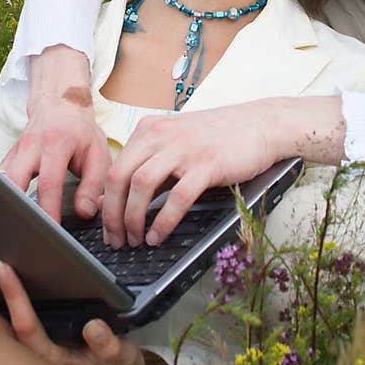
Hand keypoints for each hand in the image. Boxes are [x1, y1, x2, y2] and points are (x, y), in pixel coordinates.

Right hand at [1, 45, 110, 223]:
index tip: (50, 230)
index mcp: (56, 144)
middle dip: (18, 208)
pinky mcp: (8, 156)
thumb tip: (85, 212)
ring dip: (6, 202)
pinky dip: (2, 195)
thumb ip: (93, 184)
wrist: (61, 104)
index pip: (48, 183)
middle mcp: (31, 146)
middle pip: (14, 181)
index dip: (48, 210)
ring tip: (14, 226)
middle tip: (25, 231)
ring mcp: (16, 150)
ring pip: (1, 180)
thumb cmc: (81, 132)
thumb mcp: (97, 154)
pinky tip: (8, 211)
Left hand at [103, 96, 345, 247]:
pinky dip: (163, 221)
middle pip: (120, 178)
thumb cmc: (218, 137)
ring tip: (136, 240)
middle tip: (115, 239)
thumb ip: (149, 164)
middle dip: (112, 215)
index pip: (114, 169)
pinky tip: (159, 235)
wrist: (260, 124)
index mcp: (149, 130)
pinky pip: (176, 197)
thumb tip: (120, 198)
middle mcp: (161, 135)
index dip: (105, 202)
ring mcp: (184, 149)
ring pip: (141, 186)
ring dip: (133, 219)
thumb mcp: (175, 143)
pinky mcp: (206, 164)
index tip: (106, 226)